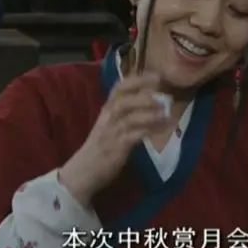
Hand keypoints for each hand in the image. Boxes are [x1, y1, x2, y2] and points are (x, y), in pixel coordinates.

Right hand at [59, 73, 168, 206]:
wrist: (82, 173)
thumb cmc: (99, 149)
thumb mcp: (110, 127)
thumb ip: (126, 115)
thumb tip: (150, 104)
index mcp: (106, 111)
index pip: (118, 88)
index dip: (136, 80)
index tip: (155, 75)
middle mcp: (107, 119)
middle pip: (122, 99)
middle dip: (142, 92)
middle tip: (161, 89)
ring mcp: (110, 133)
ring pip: (128, 117)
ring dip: (148, 112)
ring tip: (165, 111)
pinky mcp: (116, 149)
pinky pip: (133, 136)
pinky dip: (147, 131)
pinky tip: (161, 128)